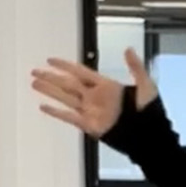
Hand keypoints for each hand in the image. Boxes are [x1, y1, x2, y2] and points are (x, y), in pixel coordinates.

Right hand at [30, 48, 157, 135]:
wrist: (151, 137)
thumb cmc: (151, 113)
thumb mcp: (146, 86)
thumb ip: (136, 67)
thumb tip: (128, 49)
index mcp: (106, 86)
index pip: (81, 72)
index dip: (66, 65)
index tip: (51, 60)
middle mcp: (95, 98)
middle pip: (68, 84)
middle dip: (51, 77)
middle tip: (34, 71)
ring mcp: (92, 112)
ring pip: (65, 98)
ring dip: (49, 91)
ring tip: (34, 83)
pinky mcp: (90, 126)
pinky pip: (69, 117)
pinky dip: (56, 112)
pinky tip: (43, 106)